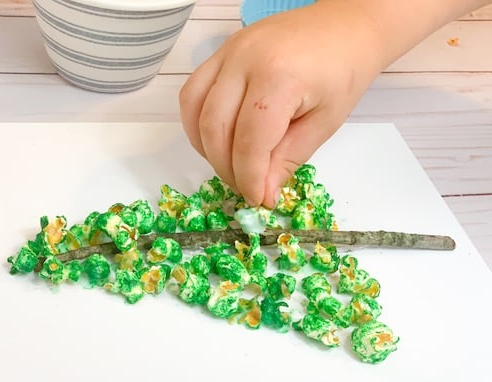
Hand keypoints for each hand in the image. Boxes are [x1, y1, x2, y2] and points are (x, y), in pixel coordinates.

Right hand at [179, 0, 383, 207]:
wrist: (345, 26)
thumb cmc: (344, 72)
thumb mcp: (324, 123)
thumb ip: (288, 159)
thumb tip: (261, 194)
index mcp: (279, 77)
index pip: (249, 141)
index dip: (249, 177)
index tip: (257, 199)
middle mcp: (244, 60)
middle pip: (215, 128)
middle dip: (226, 168)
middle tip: (245, 186)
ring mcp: (228, 51)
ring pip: (194, 110)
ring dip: (205, 147)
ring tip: (229, 164)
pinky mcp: (221, 51)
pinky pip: (193, 91)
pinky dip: (197, 122)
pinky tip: (216, 138)